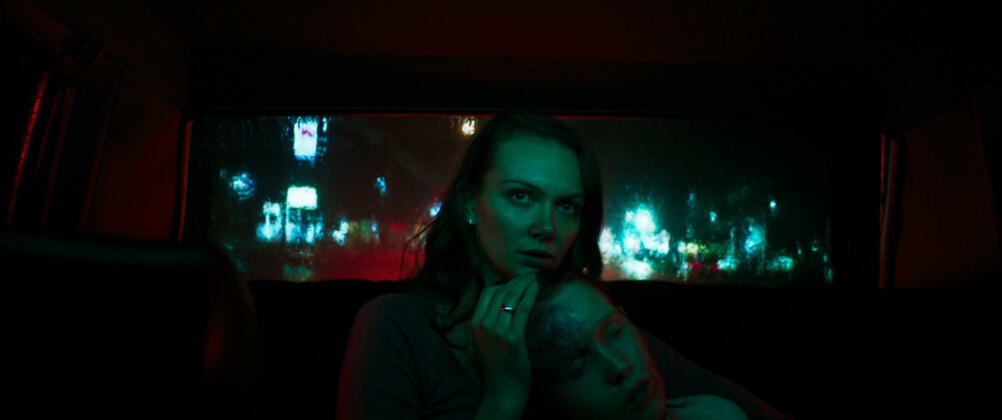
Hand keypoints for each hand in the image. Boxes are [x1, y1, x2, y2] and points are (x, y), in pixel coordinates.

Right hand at [467, 273, 539, 404]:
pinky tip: (536, 288)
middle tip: (527, 277)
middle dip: (515, 281)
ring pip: (511, 297)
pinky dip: (530, 294)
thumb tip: (487, 310)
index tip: (515, 283)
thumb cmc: (493, 369)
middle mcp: (483, 325)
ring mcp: (498, 331)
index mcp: (474, 325)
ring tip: (534, 279)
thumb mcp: (476, 346)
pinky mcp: (513, 338)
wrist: (502, 391)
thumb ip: (479, 328)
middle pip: (500, 292)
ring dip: (524, 284)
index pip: (487, 293)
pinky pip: (522, 309)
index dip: (502, 284)